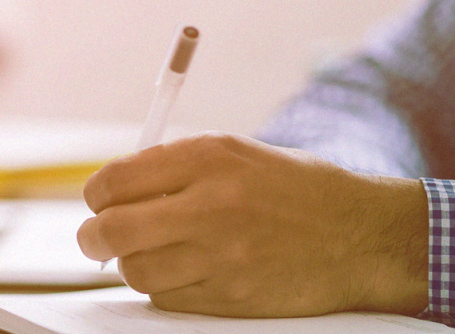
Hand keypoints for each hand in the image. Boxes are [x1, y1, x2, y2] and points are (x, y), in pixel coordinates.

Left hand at [76, 132, 428, 316]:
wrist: (360, 236)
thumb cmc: (296, 190)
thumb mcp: (238, 154)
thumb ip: (176, 166)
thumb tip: (114, 188)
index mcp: (209, 157)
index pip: (116, 179)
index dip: (97, 194)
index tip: (99, 201)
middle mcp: (211, 203)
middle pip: (113, 230)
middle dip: (94, 237)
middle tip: (96, 239)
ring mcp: (220, 255)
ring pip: (135, 270)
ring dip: (132, 264)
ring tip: (151, 253)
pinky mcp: (230, 298)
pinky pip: (167, 298)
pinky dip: (164, 288)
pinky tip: (185, 272)